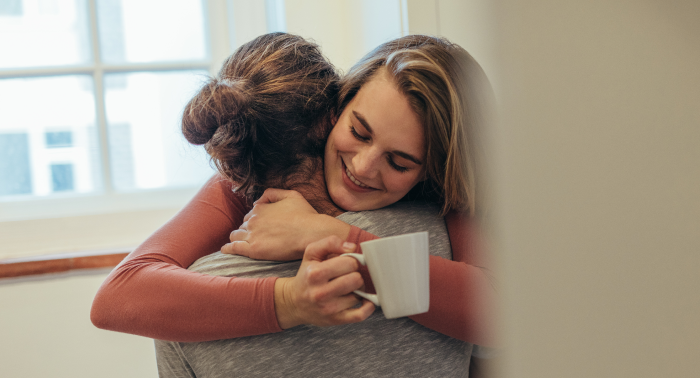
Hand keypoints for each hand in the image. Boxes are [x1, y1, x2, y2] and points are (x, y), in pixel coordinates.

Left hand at [221, 189, 351, 260]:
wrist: (311, 233)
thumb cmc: (305, 215)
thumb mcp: (291, 195)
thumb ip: (273, 193)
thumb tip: (259, 200)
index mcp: (260, 208)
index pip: (250, 215)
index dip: (254, 221)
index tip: (261, 227)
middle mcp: (253, 220)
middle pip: (243, 225)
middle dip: (247, 230)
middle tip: (256, 237)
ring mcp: (252, 235)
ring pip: (236, 236)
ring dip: (237, 238)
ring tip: (240, 243)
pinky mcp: (253, 250)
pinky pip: (234, 248)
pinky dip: (228, 248)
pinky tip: (225, 250)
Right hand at [274, 236, 374, 328]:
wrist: (294, 302)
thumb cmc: (307, 275)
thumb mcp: (312, 253)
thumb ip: (330, 243)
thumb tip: (352, 248)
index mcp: (315, 273)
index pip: (349, 263)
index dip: (351, 261)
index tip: (346, 264)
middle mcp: (320, 293)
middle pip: (356, 279)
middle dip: (355, 275)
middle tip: (348, 275)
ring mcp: (328, 308)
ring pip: (359, 295)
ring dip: (357, 290)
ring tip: (347, 287)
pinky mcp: (335, 320)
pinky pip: (360, 315)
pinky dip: (367, 307)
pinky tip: (365, 300)